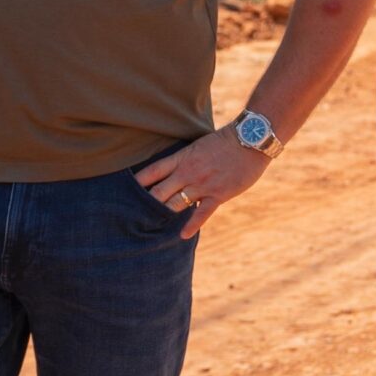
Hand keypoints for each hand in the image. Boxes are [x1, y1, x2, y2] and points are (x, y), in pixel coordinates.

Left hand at [134, 125, 272, 238]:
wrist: (250, 141)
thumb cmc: (224, 142)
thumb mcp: (198, 146)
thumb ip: (185, 160)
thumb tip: (172, 171)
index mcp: (182, 158)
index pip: (152, 171)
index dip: (138, 182)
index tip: (125, 190)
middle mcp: (188, 173)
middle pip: (159, 191)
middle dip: (146, 203)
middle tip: (133, 214)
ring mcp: (202, 185)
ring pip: (176, 204)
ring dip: (164, 214)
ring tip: (151, 225)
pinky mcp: (218, 195)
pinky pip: (201, 214)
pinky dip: (191, 225)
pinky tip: (182, 235)